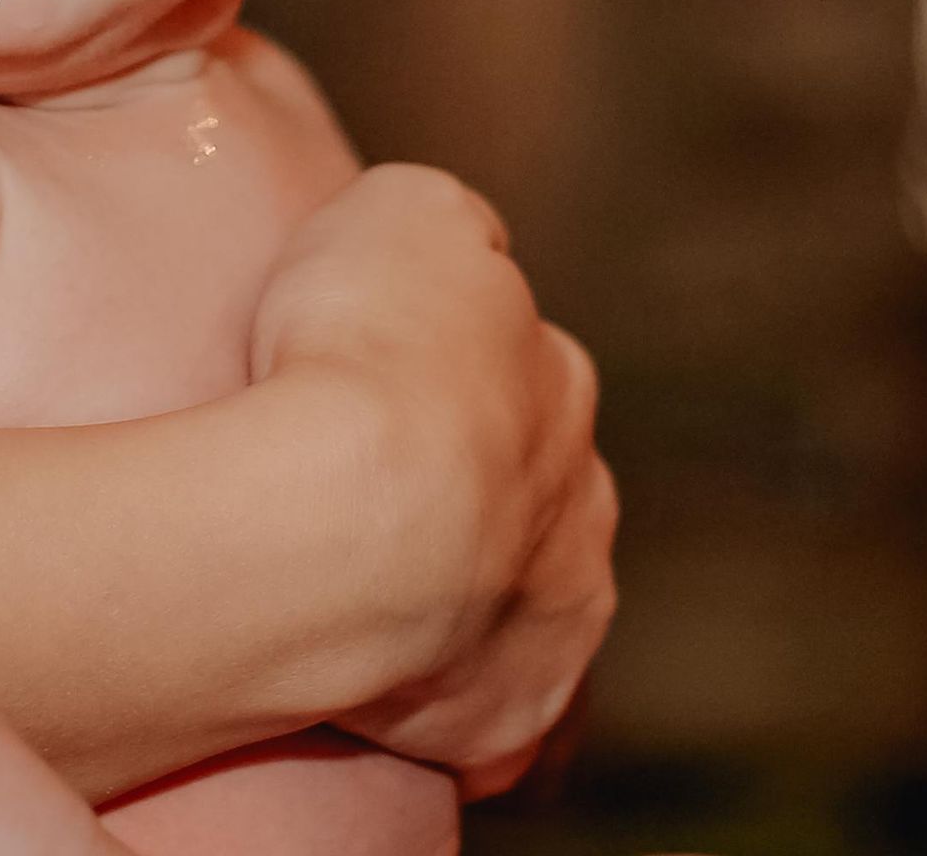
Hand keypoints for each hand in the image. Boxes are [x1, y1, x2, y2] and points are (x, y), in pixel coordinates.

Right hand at [249, 165, 617, 795]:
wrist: (342, 518)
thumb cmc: (362, 353)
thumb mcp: (404, 214)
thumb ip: (450, 229)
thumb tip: (470, 251)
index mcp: (559, 383)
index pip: (517, 371)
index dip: (442, 377)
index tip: (372, 386)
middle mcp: (583, 501)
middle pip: (535, 492)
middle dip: (476, 493)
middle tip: (367, 495)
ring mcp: (556, 616)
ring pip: (525, 606)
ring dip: (469, 598)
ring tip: (368, 595)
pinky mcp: (509, 713)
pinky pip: (486, 712)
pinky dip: (448, 702)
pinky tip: (388, 691)